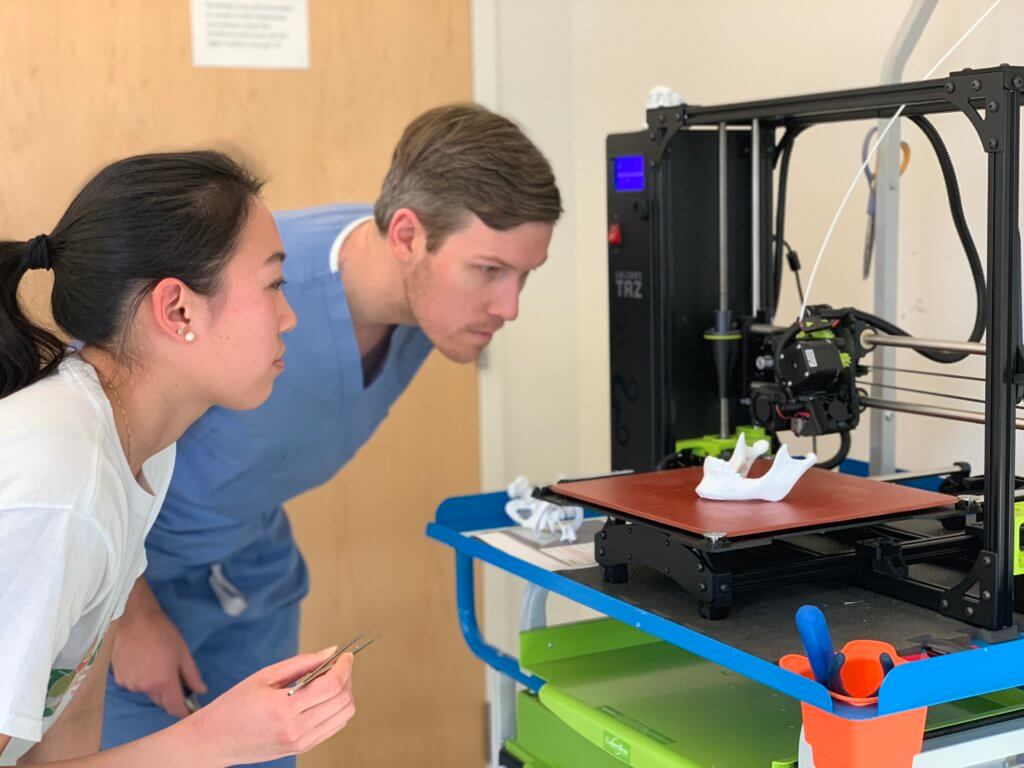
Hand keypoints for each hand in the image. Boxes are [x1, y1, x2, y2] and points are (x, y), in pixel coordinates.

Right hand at [111, 579, 206, 717]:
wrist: (132, 619)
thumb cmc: (161, 632)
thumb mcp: (183, 652)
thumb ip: (192, 675)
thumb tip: (201, 690)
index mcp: (164, 682)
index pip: (174, 707)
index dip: (183, 712)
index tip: (189, 711)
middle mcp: (145, 688)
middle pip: (161, 701)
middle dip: (170, 697)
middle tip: (176, 680)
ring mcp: (130, 684)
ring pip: (148, 693)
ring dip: (155, 686)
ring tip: (157, 665)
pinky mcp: (119, 679)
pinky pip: (135, 685)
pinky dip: (141, 680)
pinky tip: (143, 663)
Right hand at [191, 647, 355, 765]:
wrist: (215, 740)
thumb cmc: (234, 706)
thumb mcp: (264, 677)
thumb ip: (301, 663)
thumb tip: (330, 652)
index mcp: (283, 708)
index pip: (331, 686)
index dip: (344, 667)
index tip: (346, 655)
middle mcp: (296, 729)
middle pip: (342, 701)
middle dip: (347, 678)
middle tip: (341, 665)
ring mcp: (300, 742)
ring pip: (343, 716)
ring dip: (345, 694)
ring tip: (333, 680)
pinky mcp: (302, 748)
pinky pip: (334, 727)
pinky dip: (337, 710)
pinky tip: (326, 697)